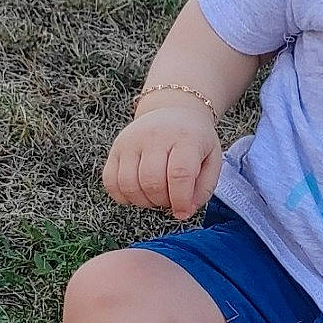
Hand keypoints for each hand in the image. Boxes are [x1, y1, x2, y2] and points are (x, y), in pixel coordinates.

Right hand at [102, 104, 221, 219]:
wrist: (174, 110)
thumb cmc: (194, 139)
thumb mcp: (212, 159)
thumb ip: (203, 188)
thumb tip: (184, 212)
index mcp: (185, 137)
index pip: (179, 174)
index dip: (180, 200)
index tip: (182, 212)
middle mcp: (155, 136)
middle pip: (151, 182)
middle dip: (162, 201)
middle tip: (170, 199)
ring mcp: (131, 141)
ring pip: (128, 185)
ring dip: (143, 201)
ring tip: (155, 195)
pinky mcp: (115, 147)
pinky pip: (110, 181)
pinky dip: (123, 196)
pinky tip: (138, 192)